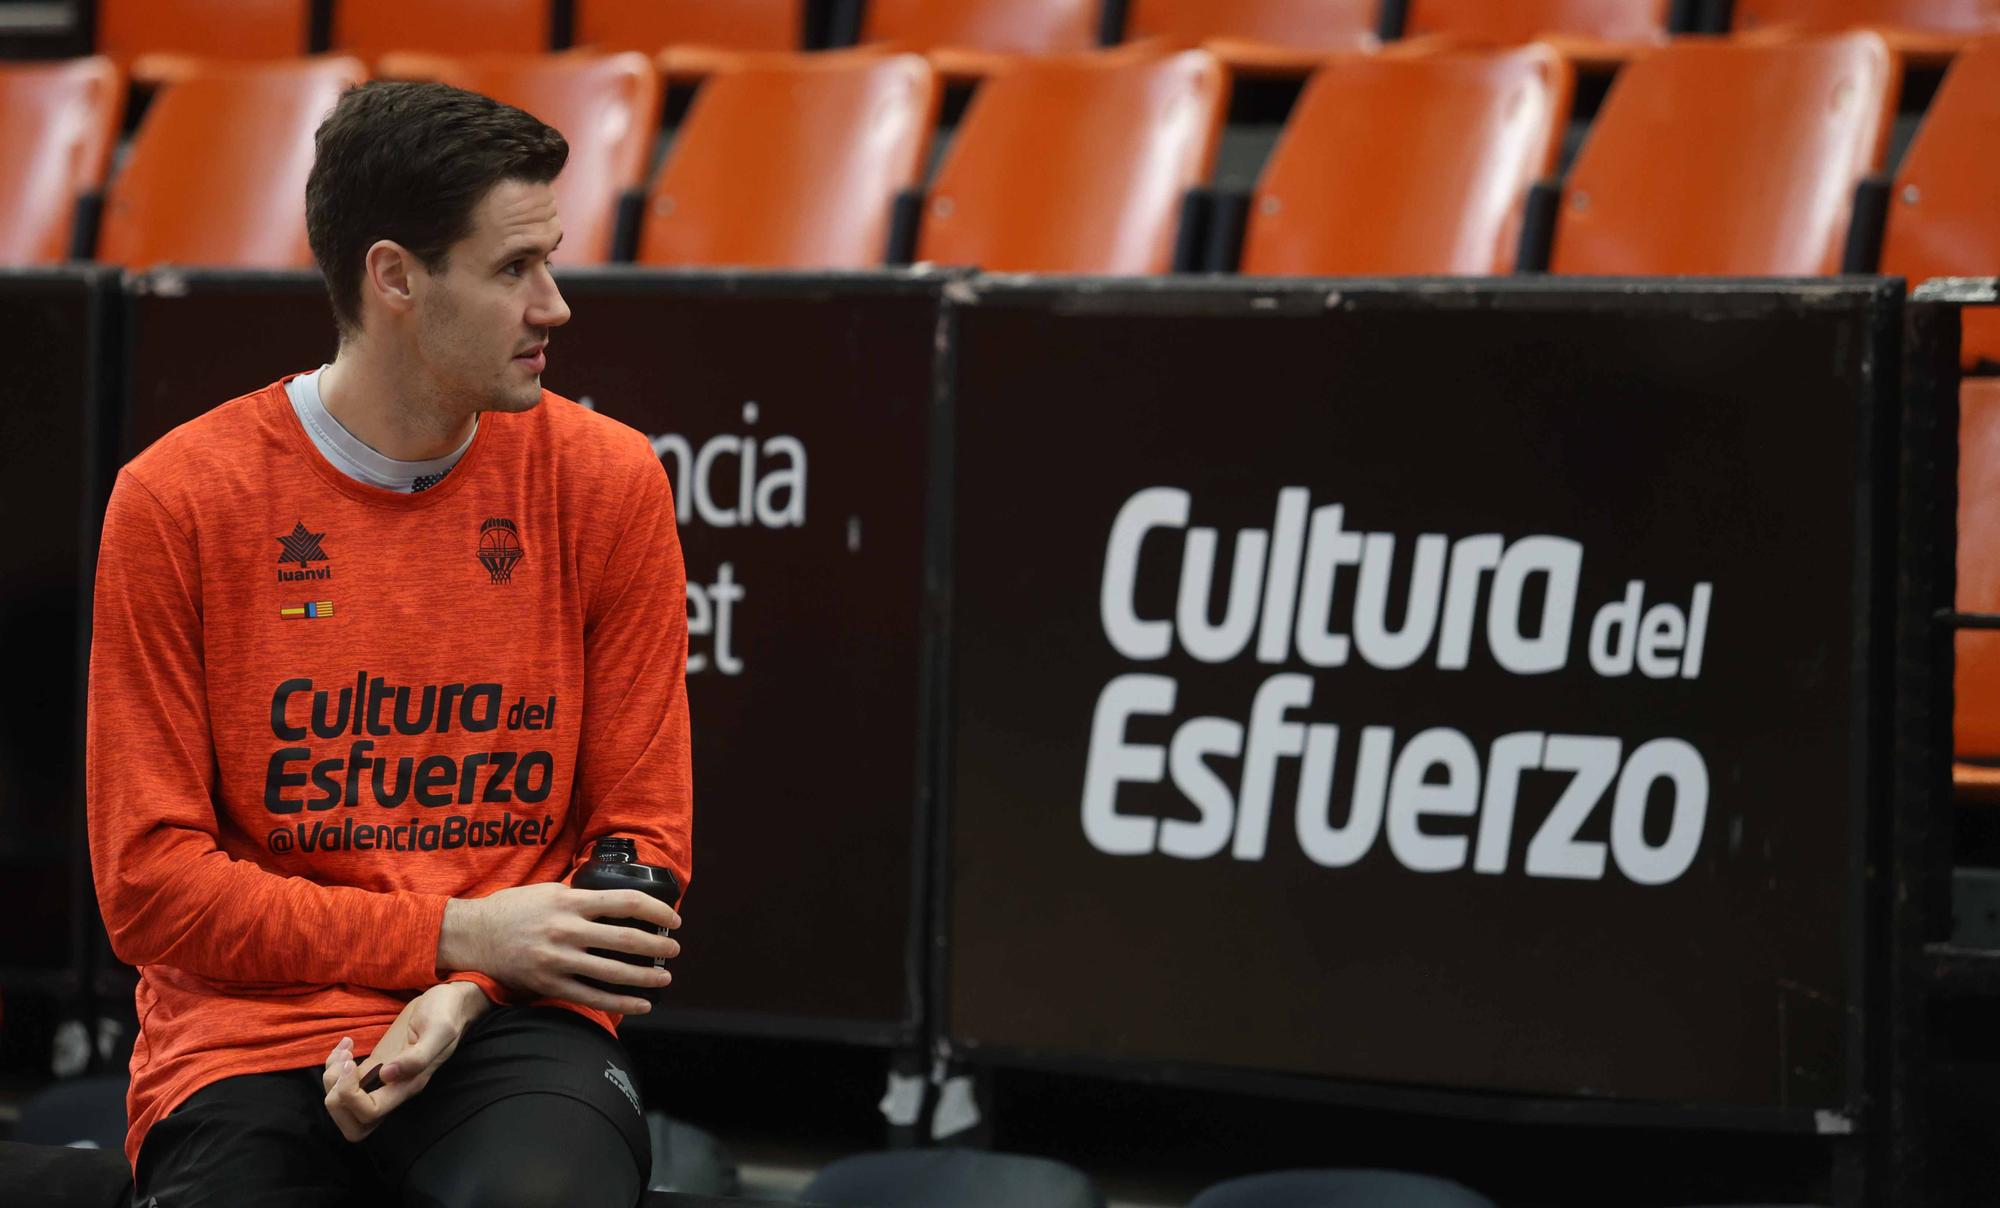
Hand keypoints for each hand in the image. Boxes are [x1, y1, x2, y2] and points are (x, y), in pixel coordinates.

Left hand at [322, 981, 487, 1141]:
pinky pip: (345, 1082)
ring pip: (345, 1107)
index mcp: (408, 1086)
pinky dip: (334, 1067)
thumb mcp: (439, 1030)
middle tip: (342, 1066)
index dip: (350, 1096)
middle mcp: (393, 1089)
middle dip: (336, 1100)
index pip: (369, 1113)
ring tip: (344, 1051)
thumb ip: (418, 1056)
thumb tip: (388, 1075)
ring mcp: (383, 1079)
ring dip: (331, 1082)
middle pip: (354, 1125)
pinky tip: (346, 1044)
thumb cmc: (447, 1013)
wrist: (451, 1002)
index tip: (351, 1064)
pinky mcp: (377, 1064)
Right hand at [437, 882, 681, 1014]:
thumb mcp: (548, 891)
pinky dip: (621, 1003)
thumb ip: (580, 897)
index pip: (626, 902)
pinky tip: (641, 1005)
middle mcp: (566, 930)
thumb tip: (617, 903)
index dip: (656, 910)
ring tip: (664, 978)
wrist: (471, 935)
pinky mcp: (548, 984)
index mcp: (570, 901)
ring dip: (646, 977)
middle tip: (674, 950)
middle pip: (626, 939)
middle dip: (657, 947)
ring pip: (613, 972)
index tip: (673, 919)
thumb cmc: (512, 909)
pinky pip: (592, 997)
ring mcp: (557, 959)